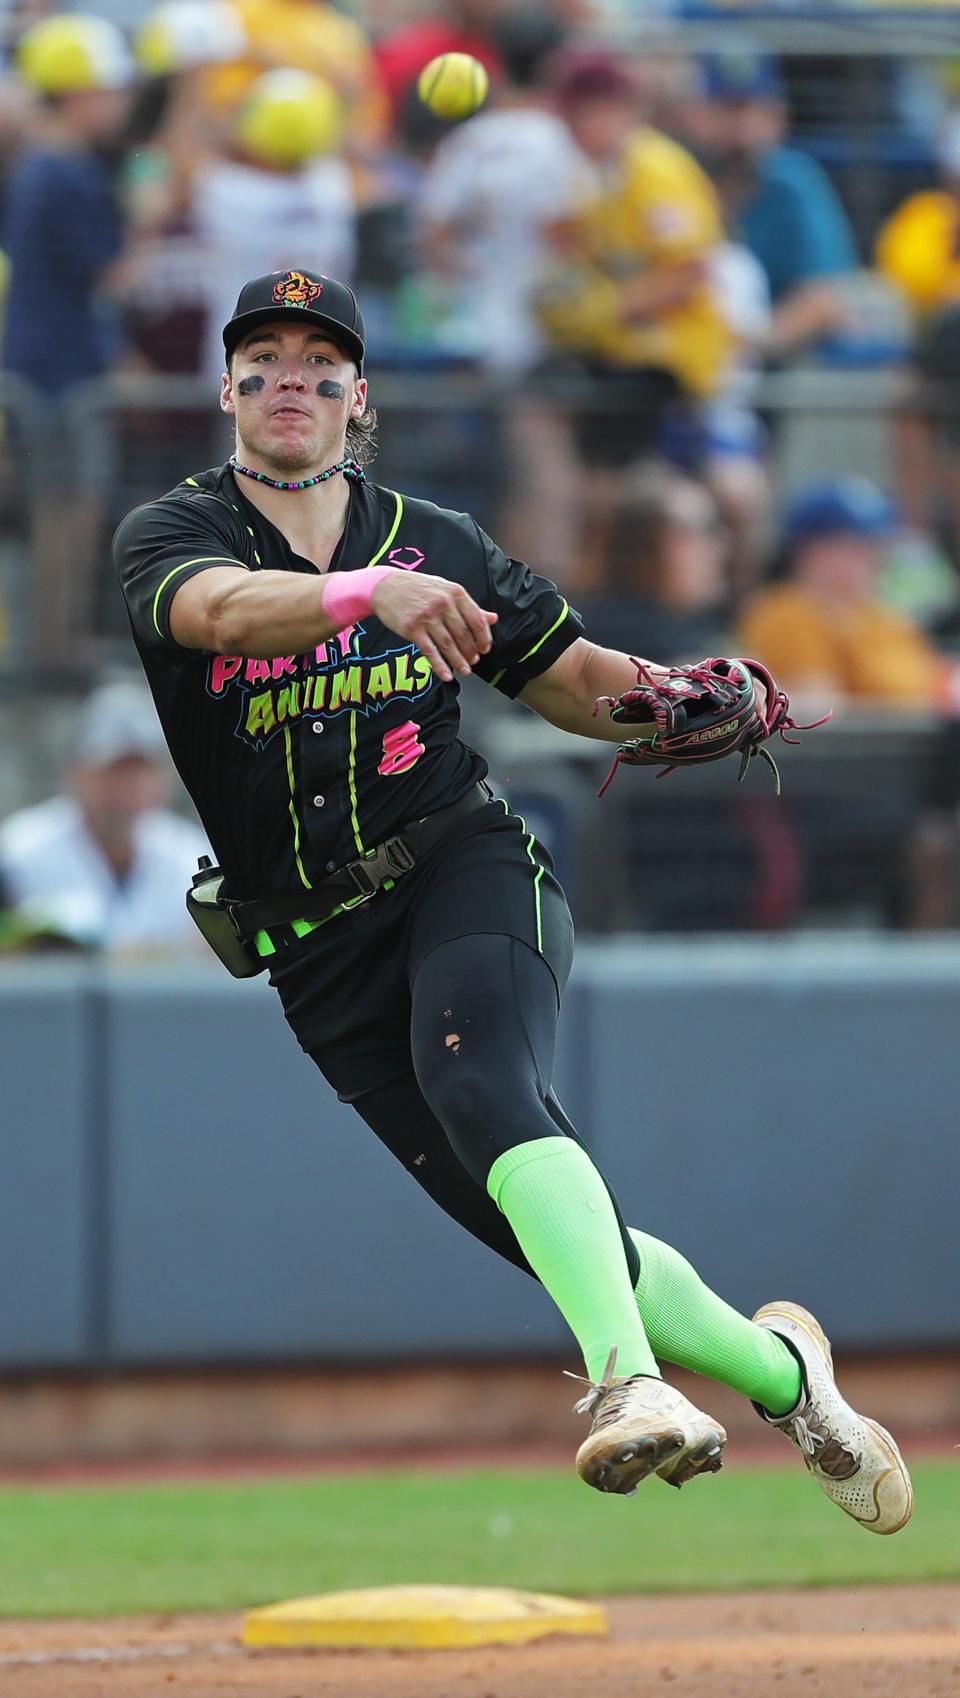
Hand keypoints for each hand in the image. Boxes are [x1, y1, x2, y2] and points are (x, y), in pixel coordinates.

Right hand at [371, 570, 497, 682]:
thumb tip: (493, 618)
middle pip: (463, 635)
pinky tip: (446, 675)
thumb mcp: (445, 589)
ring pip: (448, 645)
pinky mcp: (412, 629)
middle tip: (473, 661)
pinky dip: (440, 666)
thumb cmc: (418, 588)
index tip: (485, 649)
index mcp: (455, 593)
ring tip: (465, 671)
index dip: (483, 638)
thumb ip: (469, 606)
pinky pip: (430, 652)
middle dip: (471, 652)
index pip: (477, 620)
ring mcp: (427, 617)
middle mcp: (442, 604)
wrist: (384, 586)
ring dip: (458, 662)